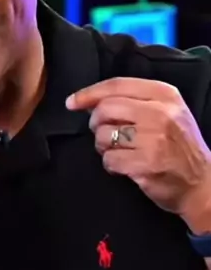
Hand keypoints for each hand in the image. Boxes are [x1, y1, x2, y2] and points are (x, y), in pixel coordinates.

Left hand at [66, 77, 210, 223]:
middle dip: (96, 124)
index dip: (89, 93)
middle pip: (105, 109)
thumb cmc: (179, 147)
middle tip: (106, 135)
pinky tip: (124, 166)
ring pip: (103, 135)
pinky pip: (109, 159)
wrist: (201, 184)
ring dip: (103, 146)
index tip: (72, 102)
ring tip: (120, 151)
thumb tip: (89, 102)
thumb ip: (135, 101)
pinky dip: (111, 165)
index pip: (117, 85)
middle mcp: (160, 113)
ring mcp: (153, 139)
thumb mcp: (168, 113)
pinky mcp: (145, 164)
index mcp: (165, 95)